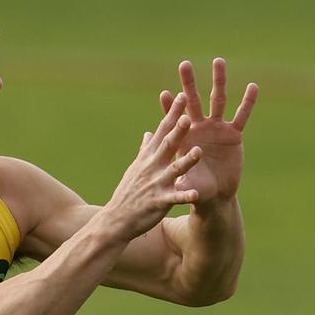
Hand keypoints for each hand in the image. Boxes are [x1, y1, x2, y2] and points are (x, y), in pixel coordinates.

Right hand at [102, 93, 203, 240]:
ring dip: (186, 161)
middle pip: (167, 145)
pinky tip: (195, 194)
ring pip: (173, 170)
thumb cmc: (128, 192)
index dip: (173, 114)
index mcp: (148, 157)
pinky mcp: (158, 202)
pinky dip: (184, 195)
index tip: (182, 96)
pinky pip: (174, 199)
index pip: (162, 130)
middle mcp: (151, 167)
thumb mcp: (135, 167)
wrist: (116, 218)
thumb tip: (148, 132)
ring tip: (199, 152)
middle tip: (189, 116)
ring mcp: (155, 184)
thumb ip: (145, 149)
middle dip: (178, 131)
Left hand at [158, 58, 257, 204]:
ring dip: (218, 81)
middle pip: (193, 101)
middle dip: (188, 84)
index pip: (174, 119)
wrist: (216, 194)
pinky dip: (247, 102)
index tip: (164, 94)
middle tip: (184, 64)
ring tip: (218, 61)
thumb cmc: (196, 189)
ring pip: (218, 100)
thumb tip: (177, 181)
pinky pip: (242, 115)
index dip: (170, 107)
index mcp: (184, 138)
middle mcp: (199, 128)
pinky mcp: (234, 134)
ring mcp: (217, 128)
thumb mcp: (189, 185)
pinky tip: (252, 87)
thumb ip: (184, 179)